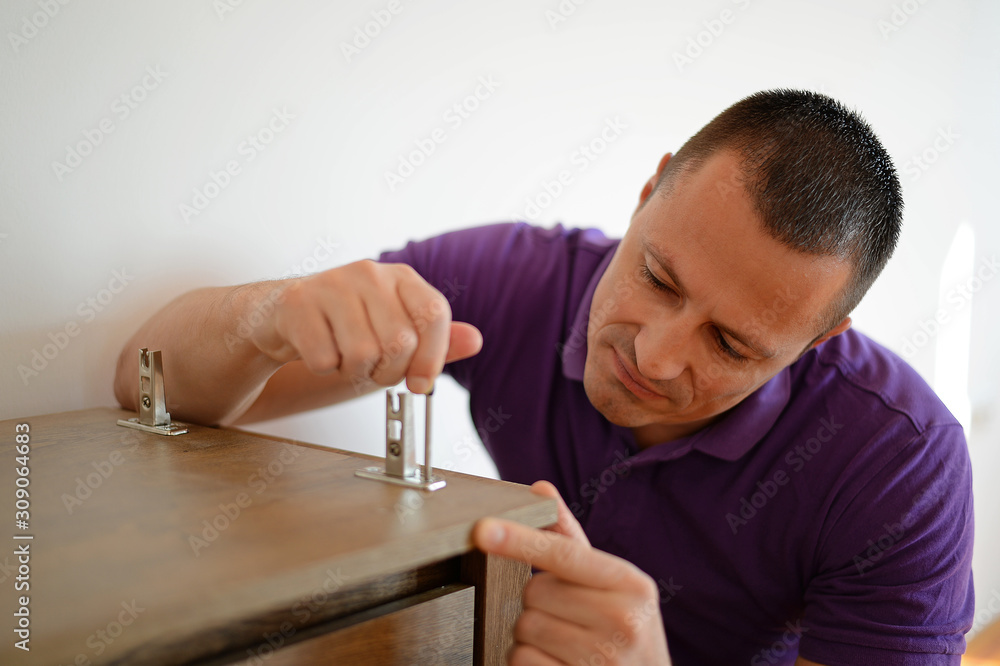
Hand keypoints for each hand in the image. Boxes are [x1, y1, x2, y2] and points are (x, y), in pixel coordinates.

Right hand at [249, 260, 481, 392]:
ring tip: (344, 357)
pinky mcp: (298, 303)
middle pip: (400, 342)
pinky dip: (323, 369)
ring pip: (362, 354)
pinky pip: (325, 360)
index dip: (433, 356)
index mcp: (400, 278)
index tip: (421, 383)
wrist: (284, 315)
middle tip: (372, 369)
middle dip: (387, 372)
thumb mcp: (396, 330)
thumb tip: (475, 341)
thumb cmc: (346, 325)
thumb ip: (436, 339)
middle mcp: (369, 273)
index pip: (434, 313)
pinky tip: (319, 351)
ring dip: (353, 373)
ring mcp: (331, 284)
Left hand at [473, 481, 671, 665]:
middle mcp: (623, 621)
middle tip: (568, 617)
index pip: (563, 554)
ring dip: (531, 635)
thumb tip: (540, 488)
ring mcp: (603, 659)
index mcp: (630, 584)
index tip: (483, 530)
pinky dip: (528, 662)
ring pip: (524, 628)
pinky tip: (558, 663)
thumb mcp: (611, 583)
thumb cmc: (623, 628)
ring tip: (565, 643)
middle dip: (539, 602)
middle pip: (535, 593)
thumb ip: (570, 540)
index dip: (519, 540)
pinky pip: (522, 661)